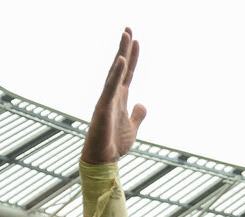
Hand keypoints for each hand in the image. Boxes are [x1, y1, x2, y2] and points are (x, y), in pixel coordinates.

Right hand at [82, 28, 146, 163]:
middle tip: (129, 28)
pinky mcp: (103, 108)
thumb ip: (138, 115)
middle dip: (125, 47)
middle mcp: (113, 95)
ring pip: (115, 72)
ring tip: (126, 35)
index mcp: (120, 98)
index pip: (129, 73)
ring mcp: (107, 99)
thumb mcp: (133, 128)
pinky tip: (122, 61)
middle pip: (121, 67)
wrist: (103, 160)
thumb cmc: (114, 145)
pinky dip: (116, 75)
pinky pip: (110, 88)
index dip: (133, 57)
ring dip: (121, 53)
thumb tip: (142, 104)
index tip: (136, 40)